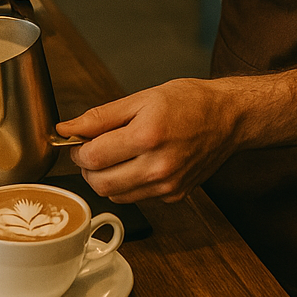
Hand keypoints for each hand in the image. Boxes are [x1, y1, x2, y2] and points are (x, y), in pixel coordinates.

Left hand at [57, 79, 243, 203]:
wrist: (229, 117)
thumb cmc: (189, 102)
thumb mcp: (142, 98)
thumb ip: (101, 116)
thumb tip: (67, 129)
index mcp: (148, 136)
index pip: (94, 157)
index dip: (78, 151)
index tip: (79, 142)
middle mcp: (159, 166)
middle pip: (100, 184)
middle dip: (88, 168)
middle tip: (94, 149)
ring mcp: (168, 185)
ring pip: (116, 196)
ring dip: (106, 178)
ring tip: (116, 155)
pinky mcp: (175, 196)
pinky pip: (136, 198)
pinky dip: (127, 185)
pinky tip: (137, 164)